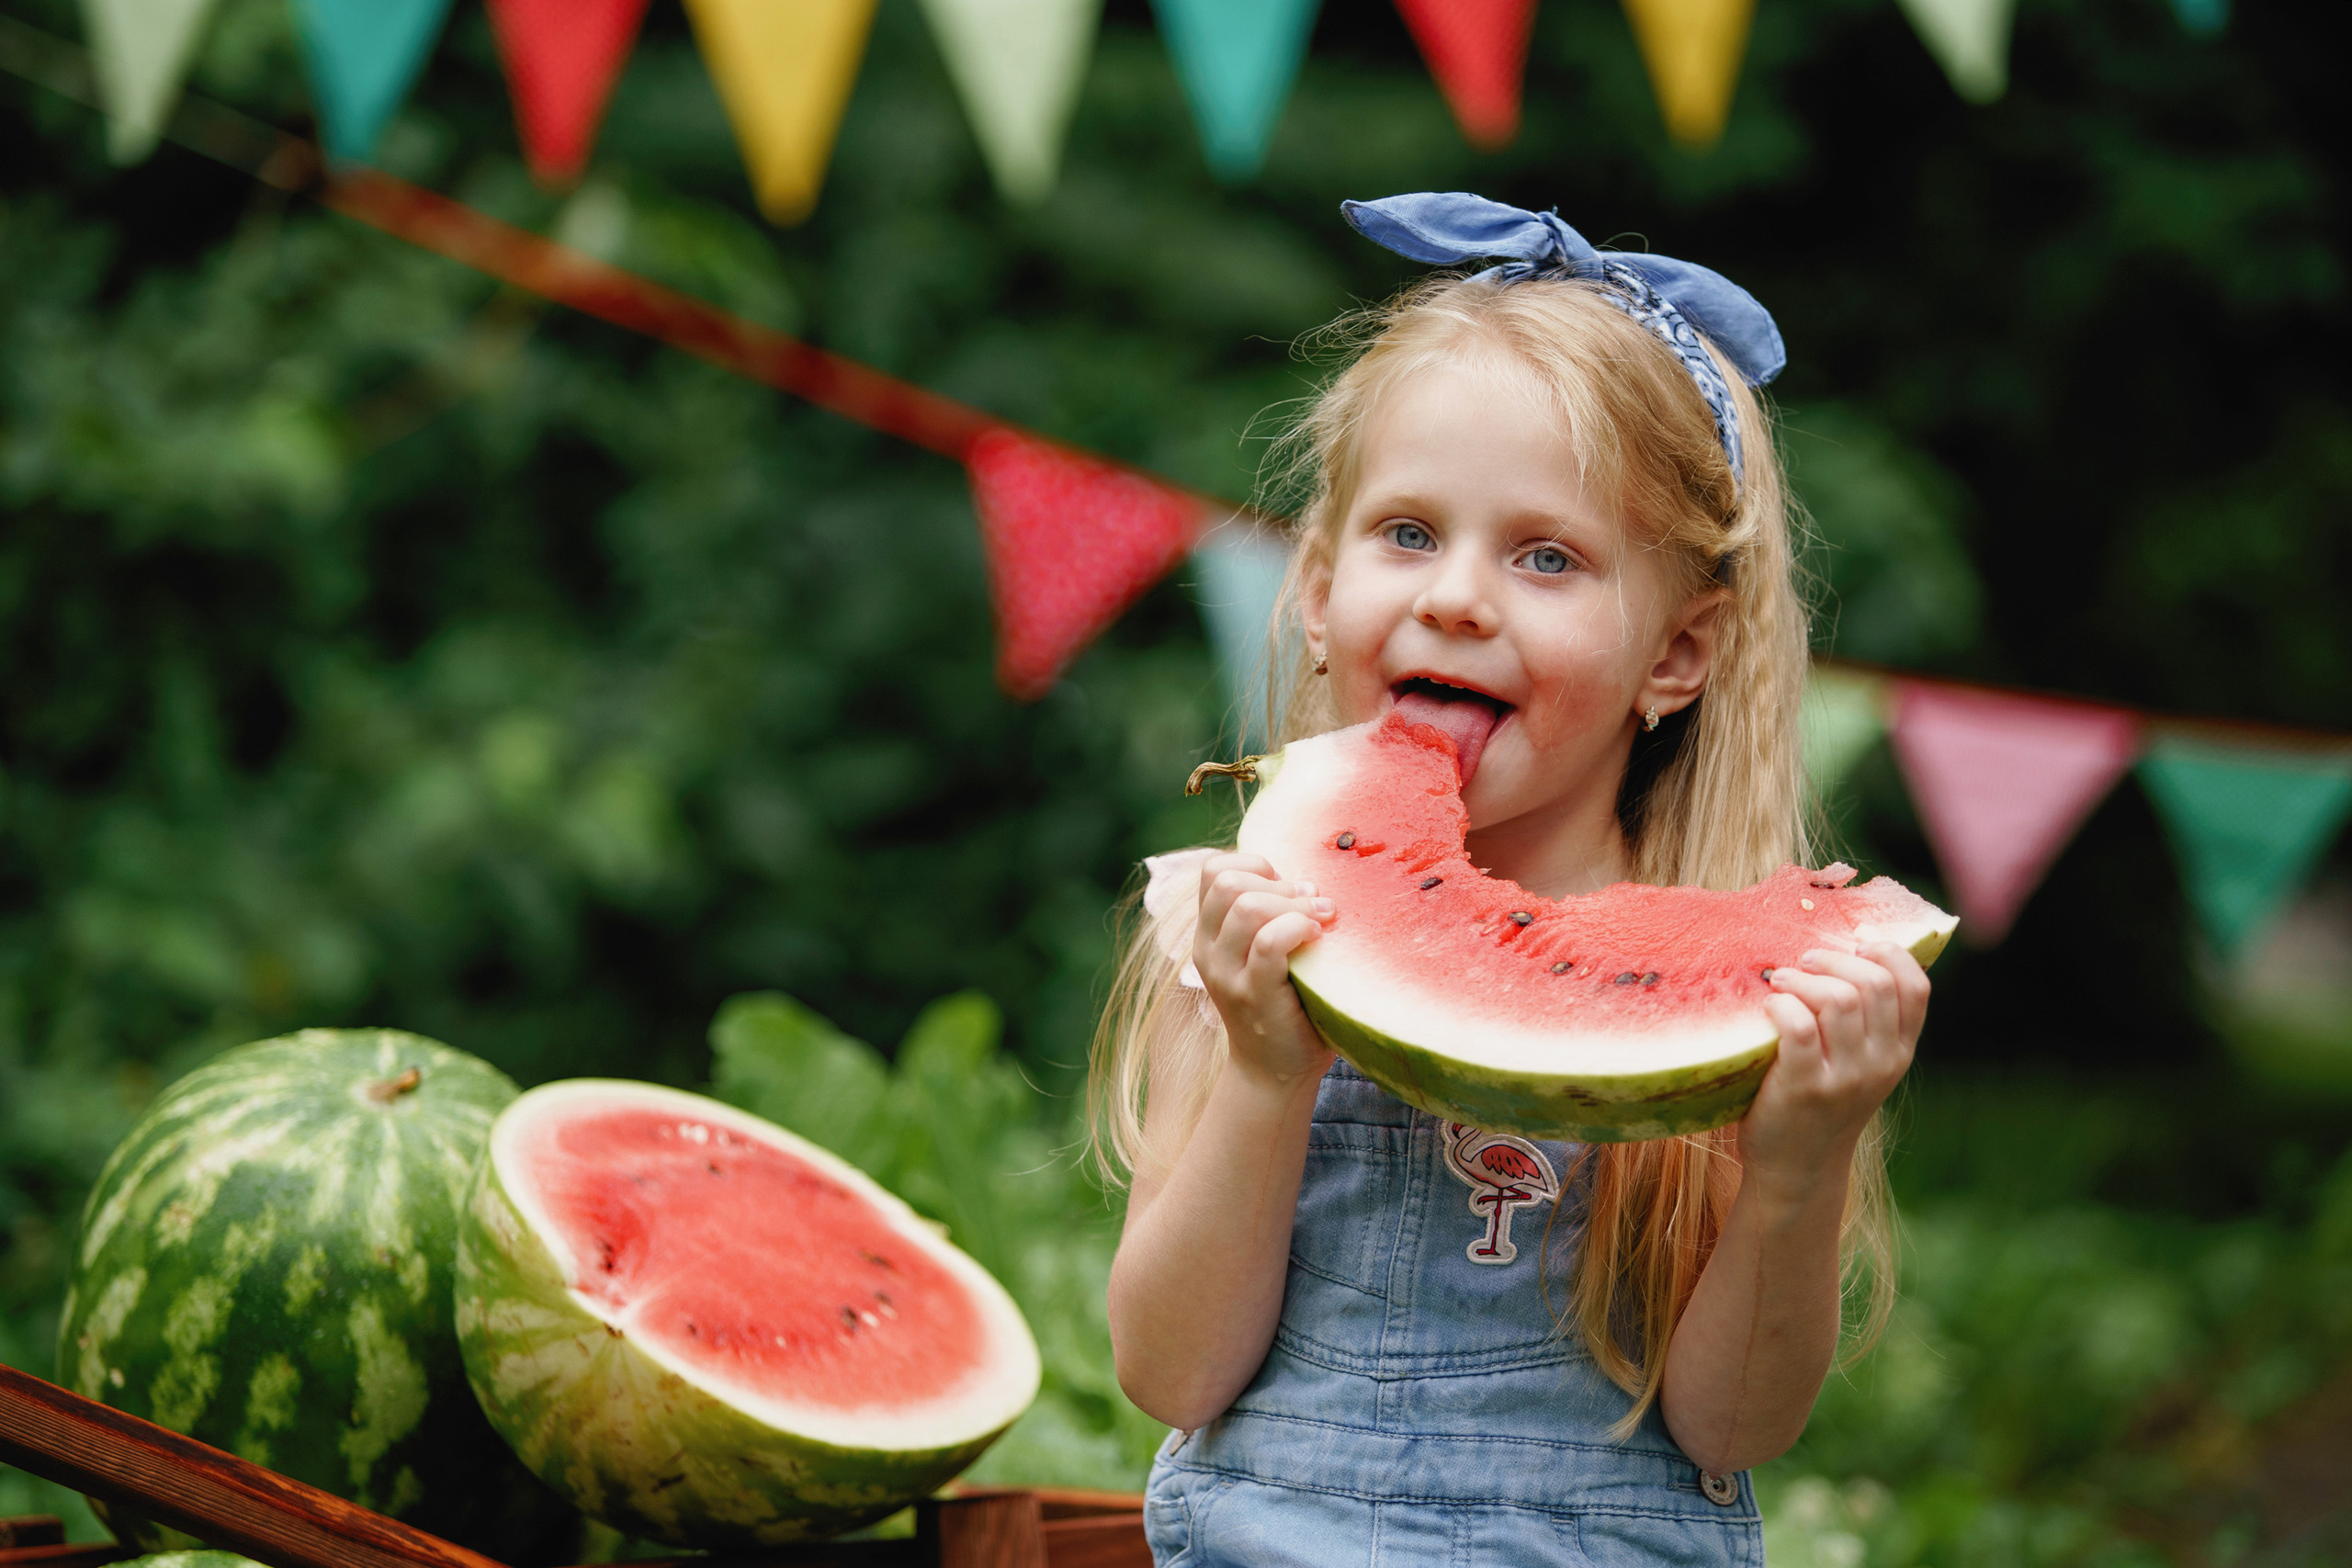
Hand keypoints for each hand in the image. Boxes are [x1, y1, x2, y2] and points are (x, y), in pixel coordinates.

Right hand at [1194, 853, 1336, 1084]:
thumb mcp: (1265, 954)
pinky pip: (1270, 942)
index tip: (1286, 888)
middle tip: (1310, 904)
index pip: (1212, 870)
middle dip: (1277, 882)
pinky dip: (1299, 927)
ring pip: (1248, 906)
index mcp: (1208, 934)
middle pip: (1228, 881)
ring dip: (1294, 904)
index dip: (1254, 864)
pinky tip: (1318, 936)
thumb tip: (1309, 881)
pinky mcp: (1253, 995)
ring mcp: (1226, 975)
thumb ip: (1274, 916)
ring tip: (1320, 920)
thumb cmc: (1284, 1005)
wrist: (1274, 1072)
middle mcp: (1208, 951)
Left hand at [1743, 943, 1930, 1194]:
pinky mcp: (1806, 1088)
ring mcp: (1846, 1078)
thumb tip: (1849, 948)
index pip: (1915, 987)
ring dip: (1802, 978)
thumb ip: (1866, 1021)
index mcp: (1899, 1052)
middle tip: (1804, 961)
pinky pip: (1798, 1027)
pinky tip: (1768, 1007)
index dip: (1888, 953)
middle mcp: (1881, 1064)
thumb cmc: (1821, 1102)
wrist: (1799, 1167)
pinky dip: (1781, 1005)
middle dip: (1834, 959)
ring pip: (1839, 999)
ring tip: (1779, 980)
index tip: (1856, 943)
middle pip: (1874, 984)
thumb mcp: (1860, 1065)